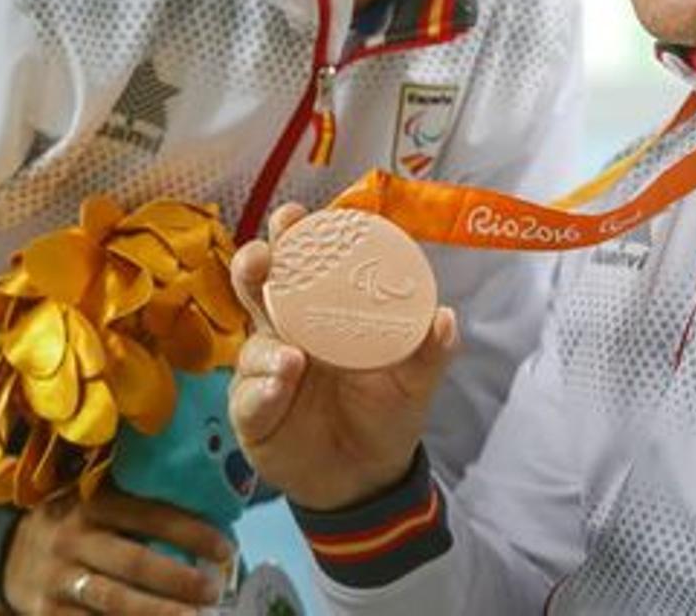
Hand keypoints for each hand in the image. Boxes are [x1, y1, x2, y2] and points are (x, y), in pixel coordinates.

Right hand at [1, 484, 233, 613]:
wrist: (3, 548)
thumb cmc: (73, 519)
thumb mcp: (96, 497)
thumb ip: (138, 503)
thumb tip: (210, 508)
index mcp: (94, 502)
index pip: (149, 515)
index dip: (189, 531)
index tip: (226, 549)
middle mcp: (75, 539)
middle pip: (133, 562)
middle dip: (177, 580)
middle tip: (214, 592)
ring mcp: (58, 580)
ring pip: (113, 603)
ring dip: (156, 615)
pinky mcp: (44, 615)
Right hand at [228, 203, 458, 510]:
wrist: (367, 478)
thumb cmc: (385, 411)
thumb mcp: (413, 380)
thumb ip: (429, 350)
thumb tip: (447, 318)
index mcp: (323, 310)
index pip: (304, 263)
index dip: (295, 236)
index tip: (295, 217)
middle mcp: (287, 330)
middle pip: (259, 287)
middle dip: (254, 264)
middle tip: (262, 260)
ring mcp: (265, 369)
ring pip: (251, 342)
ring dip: (266, 344)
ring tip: (292, 357)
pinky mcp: (252, 410)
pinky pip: (248, 396)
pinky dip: (263, 390)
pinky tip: (280, 388)